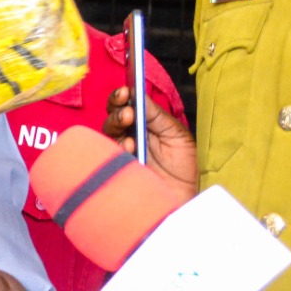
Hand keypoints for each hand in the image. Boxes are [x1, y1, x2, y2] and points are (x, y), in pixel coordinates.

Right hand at [104, 86, 196, 200]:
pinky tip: (129, 148)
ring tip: (129, 129)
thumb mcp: (176, 135)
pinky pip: (107, 156)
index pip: (124, 106)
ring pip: (107, 135)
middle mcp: (127, 137)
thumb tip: (139, 94)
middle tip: (129, 113)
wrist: (183, 199)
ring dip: (116, 127)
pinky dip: (118, 149)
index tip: (126, 91)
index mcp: (142, 125)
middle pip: (112, 118)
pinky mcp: (115, 171)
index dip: (121, 97)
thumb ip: (157, 115)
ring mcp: (120, 154)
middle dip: (117, 111)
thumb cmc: (182, 167)